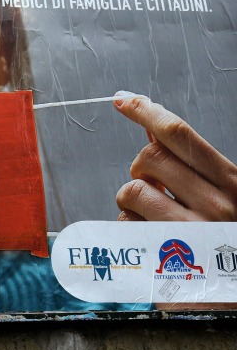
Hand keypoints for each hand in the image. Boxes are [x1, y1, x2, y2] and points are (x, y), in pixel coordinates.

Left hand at [114, 93, 236, 221]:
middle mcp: (214, 204)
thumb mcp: (222, 190)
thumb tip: (152, 129)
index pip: (180, 134)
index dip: (146, 112)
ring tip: (150, 212)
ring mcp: (188, 230)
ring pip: (133, 190)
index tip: (123, 99)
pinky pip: (125, 221)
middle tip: (154, 185)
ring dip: (131, 198)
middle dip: (141, 167)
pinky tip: (146, 231)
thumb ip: (190, 162)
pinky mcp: (163, 250)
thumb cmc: (224, 227)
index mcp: (231, 181)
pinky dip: (128, 222)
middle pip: (151, 156)